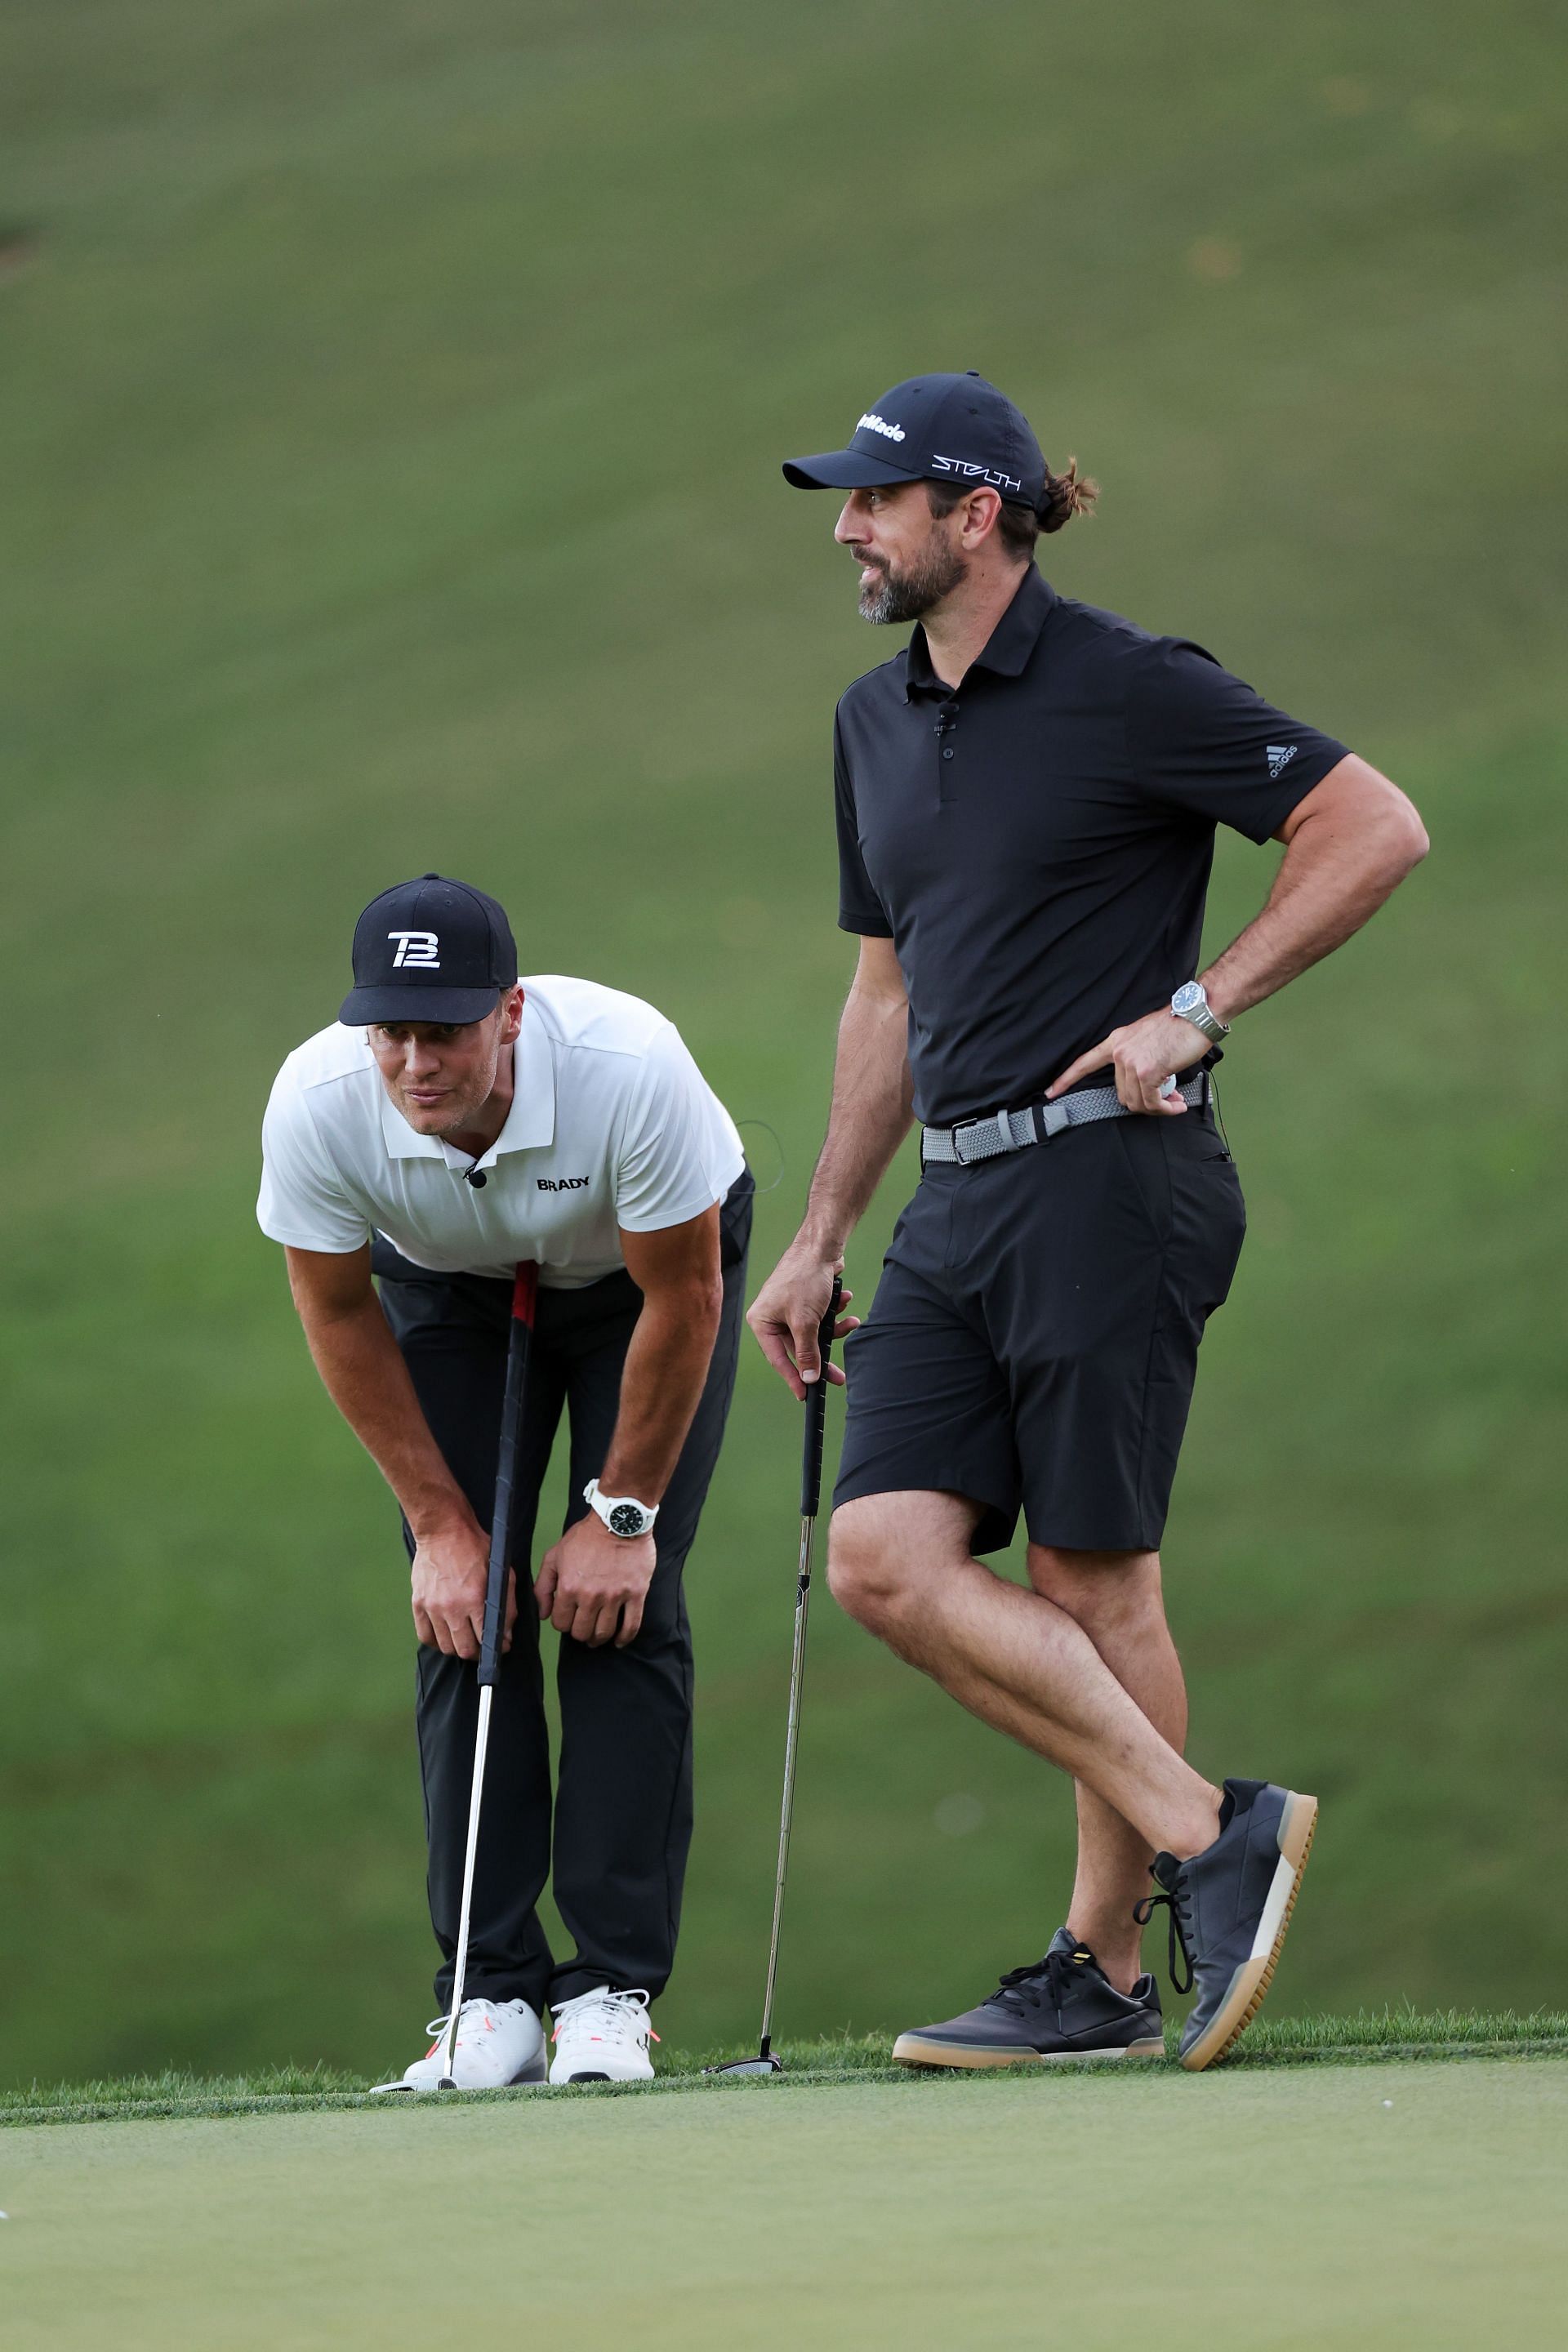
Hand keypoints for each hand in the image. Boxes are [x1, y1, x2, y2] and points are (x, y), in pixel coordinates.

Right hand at [411, 1514, 514, 1658]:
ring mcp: (432, 1607)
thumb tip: (505, 1636)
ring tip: (464, 1638)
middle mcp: (452, 1607)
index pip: (486, 1640)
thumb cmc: (476, 1548)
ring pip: (445, 1647)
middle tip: (481, 1644)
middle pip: (464, 1650)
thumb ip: (506, 1606)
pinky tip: (445, 1635)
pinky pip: (425, 1636)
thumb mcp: (501, 1572)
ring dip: (457, 1647)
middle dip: (477, 1652)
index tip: (498, 1646)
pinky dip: (437, 1641)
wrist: (443, 1530)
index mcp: (475, 1598)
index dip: (495, 1649)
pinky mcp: (418, 1603)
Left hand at [535, 1514, 656, 1647]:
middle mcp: (591, 1596)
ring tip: (598, 1635)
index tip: (568, 1617)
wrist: (619, 1519)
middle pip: (582, 1632)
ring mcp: (615, 1596)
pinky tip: (619, 1641)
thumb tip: (543, 1614)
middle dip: (579, 1633)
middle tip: (583, 1626)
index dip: (562, 1623)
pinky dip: (624, 1638)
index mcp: (569, 1587)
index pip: (561, 1623)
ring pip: (604, 1632)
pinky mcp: (636, 1594)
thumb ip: (544, 1586)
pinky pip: (631, 1625)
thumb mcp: (555, 1555)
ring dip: (598, 1638)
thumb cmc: (586, 1536)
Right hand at [746, 1246, 859, 1400]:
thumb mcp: (805, 1322)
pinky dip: (834, 1315)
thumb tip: (808, 1377)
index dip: (793, 1378)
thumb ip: (807, 1352)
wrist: (821, 1247)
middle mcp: (772, 1316)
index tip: (805, 1395)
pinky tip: (845, 1303)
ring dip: (832, 1330)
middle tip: (837, 1376)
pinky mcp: (804, 1301)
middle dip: (822, 1355)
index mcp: (762, 1321)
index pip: (777, 1358)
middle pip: (798, 1348)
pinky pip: (819, 1319)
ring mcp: (789, 1309)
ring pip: (813, 1333)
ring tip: (850, 1323)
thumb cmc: (804, 1279)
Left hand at [1047, 1007, 1210, 1115]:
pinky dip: (1165, 1108)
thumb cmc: (1178, 1026)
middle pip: (1121, 1093)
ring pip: (1137, 1101)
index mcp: (1117, 1041)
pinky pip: (1152, 1102)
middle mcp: (1120, 1051)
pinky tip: (1176, 1105)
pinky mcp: (1147, 1071)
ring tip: (1173, 1103)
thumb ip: (1136, 1058)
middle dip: (1144, 1103)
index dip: (1066, 1079)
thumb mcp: (1146, 1038)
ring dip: (1157, 1108)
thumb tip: (1143, 1085)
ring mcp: (1131, 1061)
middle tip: (1166, 1102)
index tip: (1050, 1092)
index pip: (1085, 1062)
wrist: (1197, 1015)